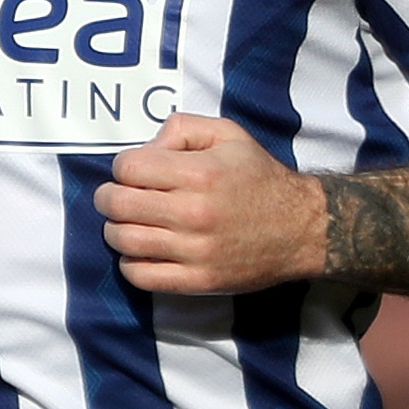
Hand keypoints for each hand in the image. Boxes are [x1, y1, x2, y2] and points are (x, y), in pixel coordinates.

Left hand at [93, 103, 325, 296]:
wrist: (301, 228)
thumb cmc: (260, 178)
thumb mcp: (229, 135)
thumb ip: (182, 129)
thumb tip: (146, 148)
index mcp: (200, 173)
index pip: (128, 168)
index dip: (122, 167)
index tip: (132, 172)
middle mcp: (195, 212)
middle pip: (118, 204)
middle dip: (108, 198)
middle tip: (115, 197)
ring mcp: (196, 250)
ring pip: (124, 240)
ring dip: (115, 230)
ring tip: (128, 224)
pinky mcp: (199, 280)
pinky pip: (141, 275)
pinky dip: (130, 263)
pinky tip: (141, 251)